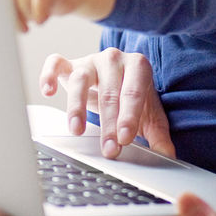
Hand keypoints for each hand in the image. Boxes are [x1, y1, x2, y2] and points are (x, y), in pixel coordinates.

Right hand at [40, 48, 173, 158]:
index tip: (125, 138)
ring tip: (77, 130)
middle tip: (108, 149)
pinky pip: (55, 64)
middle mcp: (114, 59)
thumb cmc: (133, 96)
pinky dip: (49, 75)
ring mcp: (90, 60)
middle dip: (108, 124)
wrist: (118, 76)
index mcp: (138, 66)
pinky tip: (48, 92)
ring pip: (81, 80)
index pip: (134, 92)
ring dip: (77, 107)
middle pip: (109, 92)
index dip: (129, 116)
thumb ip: (158, 135)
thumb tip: (167, 156)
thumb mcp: (150, 115)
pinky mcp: (69, 64)